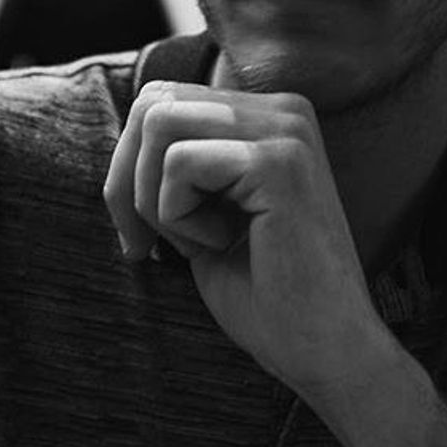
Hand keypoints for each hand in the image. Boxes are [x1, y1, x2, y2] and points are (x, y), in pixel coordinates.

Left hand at [103, 81, 393, 402]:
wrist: (324, 349)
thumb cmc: (265, 292)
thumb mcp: (208, 212)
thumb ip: (177, 163)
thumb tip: (123, 140)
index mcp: (270, 114)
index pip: (162, 97)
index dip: (130, 166)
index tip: (141, 233)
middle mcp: (284, 108)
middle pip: (153, 103)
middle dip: (127, 180)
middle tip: (146, 243)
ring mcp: (286, 130)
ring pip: (160, 124)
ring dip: (154, 198)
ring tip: (200, 241)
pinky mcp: (278, 161)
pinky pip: (180, 164)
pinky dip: (179, 216)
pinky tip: (224, 244)